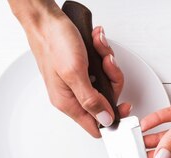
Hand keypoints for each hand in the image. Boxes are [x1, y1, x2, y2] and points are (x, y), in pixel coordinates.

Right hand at [23, 12, 129, 137]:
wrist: (45, 18)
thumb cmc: (53, 42)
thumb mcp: (75, 73)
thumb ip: (91, 100)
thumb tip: (105, 120)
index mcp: (68, 102)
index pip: (95, 126)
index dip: (113, 119)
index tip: (125, 106)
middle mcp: (73, 95)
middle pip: (106, 101)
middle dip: (112, 80)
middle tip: (107, 64)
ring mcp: (78, 81)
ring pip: (106, 82)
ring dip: (107, 63)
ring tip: (100, 49)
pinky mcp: (82, 68)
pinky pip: (101, 68)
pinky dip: (102, 54)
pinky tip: (96, 43)